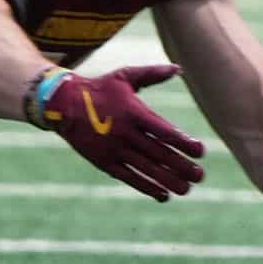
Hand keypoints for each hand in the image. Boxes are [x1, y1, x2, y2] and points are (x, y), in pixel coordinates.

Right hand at [43, 64, 204, 200]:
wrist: (62, 104)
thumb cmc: (100, 88)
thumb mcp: (125, 76)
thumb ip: (153, 73)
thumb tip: (178, 68)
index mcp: (134, 112)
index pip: (164, 131)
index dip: (183, 142)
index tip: (200, 151)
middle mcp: (126, 133)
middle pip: (159, 153)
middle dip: (181, 166)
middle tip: (200, 176)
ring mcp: (114, 149)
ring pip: (146, 169)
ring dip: (168, 180)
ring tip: (187, 189)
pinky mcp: (104, 162)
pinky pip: (128, 177)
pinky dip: (146, 187)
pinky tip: (163, 195)